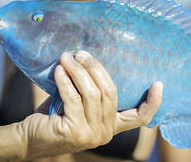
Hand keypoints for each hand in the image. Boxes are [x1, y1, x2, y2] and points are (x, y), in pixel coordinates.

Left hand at [18, 50, 162, 159]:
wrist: (31, 137)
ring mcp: (92, 135)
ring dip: (78, 71)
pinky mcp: (74, 132)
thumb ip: (92, 89)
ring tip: (68, 57)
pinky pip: (73, 98)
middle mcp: (106, 133)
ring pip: (92, 93)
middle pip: (109, 92)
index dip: (153, 102)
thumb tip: (94, 57)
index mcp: (113, 126)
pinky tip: (59, 70)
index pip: (140, 117)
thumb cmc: (57, 115)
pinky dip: (66, 81)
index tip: (158, 83)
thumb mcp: (81, 103)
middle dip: (95, 68)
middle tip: (81, 53)